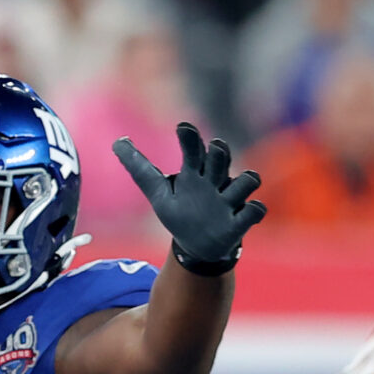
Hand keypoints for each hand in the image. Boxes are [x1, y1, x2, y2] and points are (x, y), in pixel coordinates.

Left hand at [113, 124, 264, 272]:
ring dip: (242, 181)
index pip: (194, 150)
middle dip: (219, 152)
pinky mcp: (240, 221)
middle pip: (222, 157)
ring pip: (247, 179)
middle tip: (214, 148)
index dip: (190, 138)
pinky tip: (244, 212)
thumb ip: (140, 168)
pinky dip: (253, 210)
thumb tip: (117, 141)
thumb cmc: (180, 212)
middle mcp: (215, 183)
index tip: (182, 127)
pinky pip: (256, 210)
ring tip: (228, 191)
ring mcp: (230, 201)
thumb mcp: (157, 192)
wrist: (197, 246)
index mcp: (194, 174)